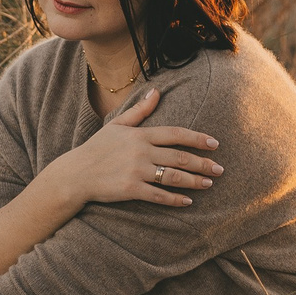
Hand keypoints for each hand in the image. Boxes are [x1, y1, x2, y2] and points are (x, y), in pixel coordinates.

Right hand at [46, 85, 221, 207]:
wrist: (75, 174)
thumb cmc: (96, 149)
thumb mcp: (116, 125)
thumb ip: (139, 111)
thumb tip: (156, 92)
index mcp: (139, 135)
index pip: (175, 134)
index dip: (197, 138)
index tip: (215, 144)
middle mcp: (140, 152)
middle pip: (179, 156)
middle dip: (203, 163)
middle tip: (220, 169)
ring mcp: (135, 171)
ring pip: (173, 176)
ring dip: (194, 181)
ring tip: (209, 183)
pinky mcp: (130, 189)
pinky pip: (158, 195)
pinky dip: (174, 199)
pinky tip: (187, 202)